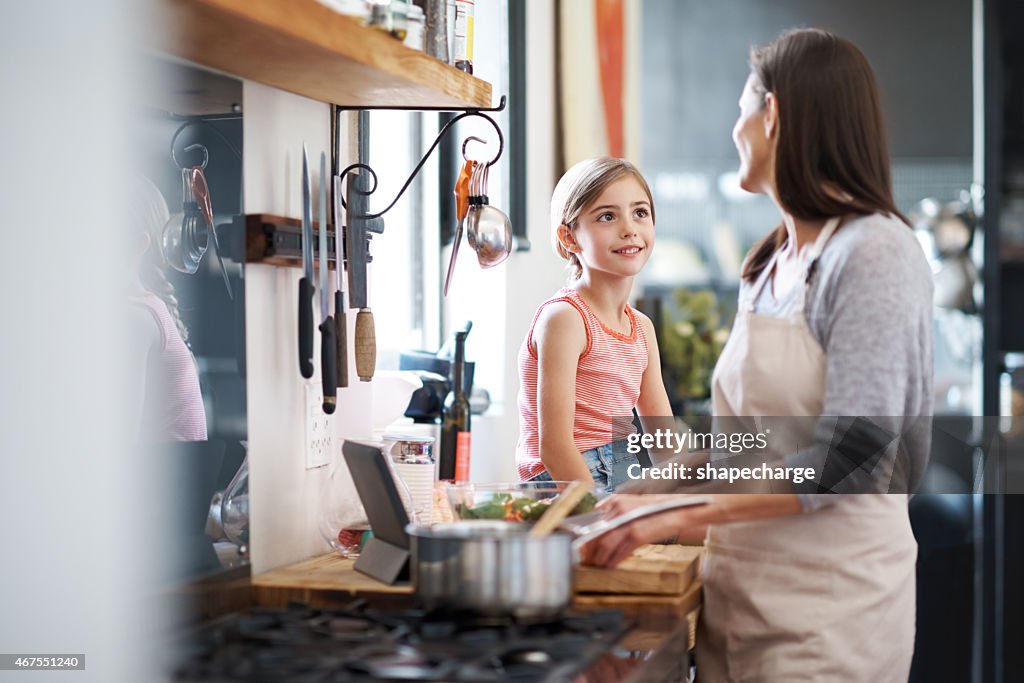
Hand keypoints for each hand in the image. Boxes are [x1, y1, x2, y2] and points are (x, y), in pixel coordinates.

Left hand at [580, 494, 705, 567]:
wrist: (679, 511)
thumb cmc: (658, 509)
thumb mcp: (635, 503)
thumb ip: (618, 511)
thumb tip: (605, 525)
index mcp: (617, 501)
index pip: (596, 522)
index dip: (589, 537)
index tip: (585, 546)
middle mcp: (619, 511)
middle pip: (598, 534)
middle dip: (592, 549)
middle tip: (588, 559)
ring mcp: (628, 523)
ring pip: (606, 545)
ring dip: (601, 558)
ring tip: (598, 565)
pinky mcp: (637, 535)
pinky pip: (621, 551)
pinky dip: (614, 560)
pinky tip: (611, 566)